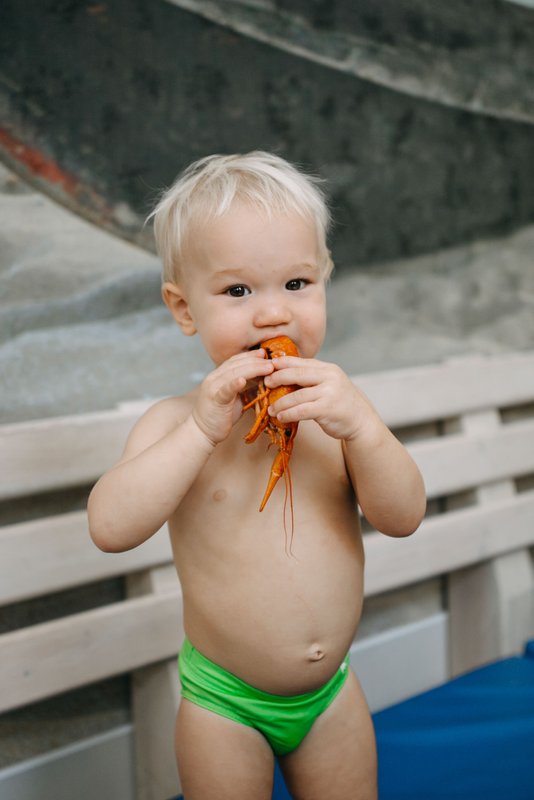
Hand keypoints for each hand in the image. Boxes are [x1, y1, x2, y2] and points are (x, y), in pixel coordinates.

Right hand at [192, 350, 274, 445]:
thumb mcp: (236, 398)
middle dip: (256, 361)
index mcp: (219, 376)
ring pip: (233, 373)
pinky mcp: (214, 400)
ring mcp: (213, 388)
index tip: (265, 354)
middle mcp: (214, 378)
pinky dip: (234, 384)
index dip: (251, 356)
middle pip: (237, 364)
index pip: (236, 360)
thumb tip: (264, 380)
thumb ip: (246, 388)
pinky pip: (225, 390)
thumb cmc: (221, 416)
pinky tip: (243, 380)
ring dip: (252, 369)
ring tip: (268, 367)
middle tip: (273, 361)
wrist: (202, 432)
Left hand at [264, 356, 380, 441]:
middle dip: (277, 378)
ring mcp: (329, 392)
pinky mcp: (327, 408)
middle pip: (296, 374)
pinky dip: (288, 414)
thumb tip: (284, 374)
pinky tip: (280, 417)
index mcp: (328, 369)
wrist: (361, 420)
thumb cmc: (341, 402)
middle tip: (266, 384)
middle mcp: (329, 377)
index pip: (301, 362)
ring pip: (296, 395)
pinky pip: (301, 410)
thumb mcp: (329, 384)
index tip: (268, 367)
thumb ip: (312, 378)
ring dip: (280, 402)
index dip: (282, 363)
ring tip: (270, 408)